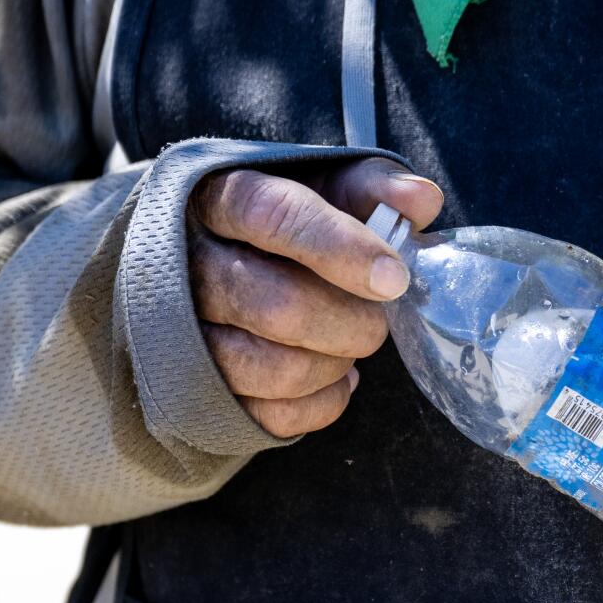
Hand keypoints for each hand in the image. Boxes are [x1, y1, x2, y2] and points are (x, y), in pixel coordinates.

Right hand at [189, 159, 442, 436]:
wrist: (222, 266)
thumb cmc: (285, 224)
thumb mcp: (322, 188)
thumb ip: (371, 188)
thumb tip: (421, 201)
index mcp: (218, 197)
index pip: (272, 215)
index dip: (340, 248)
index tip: (393, 278)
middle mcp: (186, 264)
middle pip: (276, 305)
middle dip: (351, 321)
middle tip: (377, 320)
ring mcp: (182, 332)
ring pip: (271, 367)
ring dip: (335, 363)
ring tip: (353, 343)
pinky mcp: (199, 389)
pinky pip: (270, 414)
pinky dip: (323, 402)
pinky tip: (337, 377)